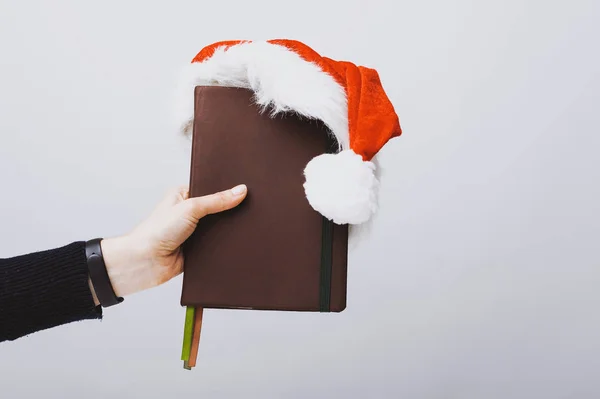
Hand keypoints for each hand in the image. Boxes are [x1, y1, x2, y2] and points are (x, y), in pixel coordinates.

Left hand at [88, 184, 247, 304]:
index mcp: (183, 195)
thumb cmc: (156, 231)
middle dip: (229, 210)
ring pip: (219, 228)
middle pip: (217, 209)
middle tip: (249, 206)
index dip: (227, 189)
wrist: (145, 262)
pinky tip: (236, 242)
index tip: (246, 188)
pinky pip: (217, 245)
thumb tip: (240, 190)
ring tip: (246, 224)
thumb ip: (217, 200)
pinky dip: (224, 245)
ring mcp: (194, 232)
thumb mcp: (190, 208)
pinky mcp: (198, 249)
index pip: (211, 188)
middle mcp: (188, 212)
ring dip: (226, 229)